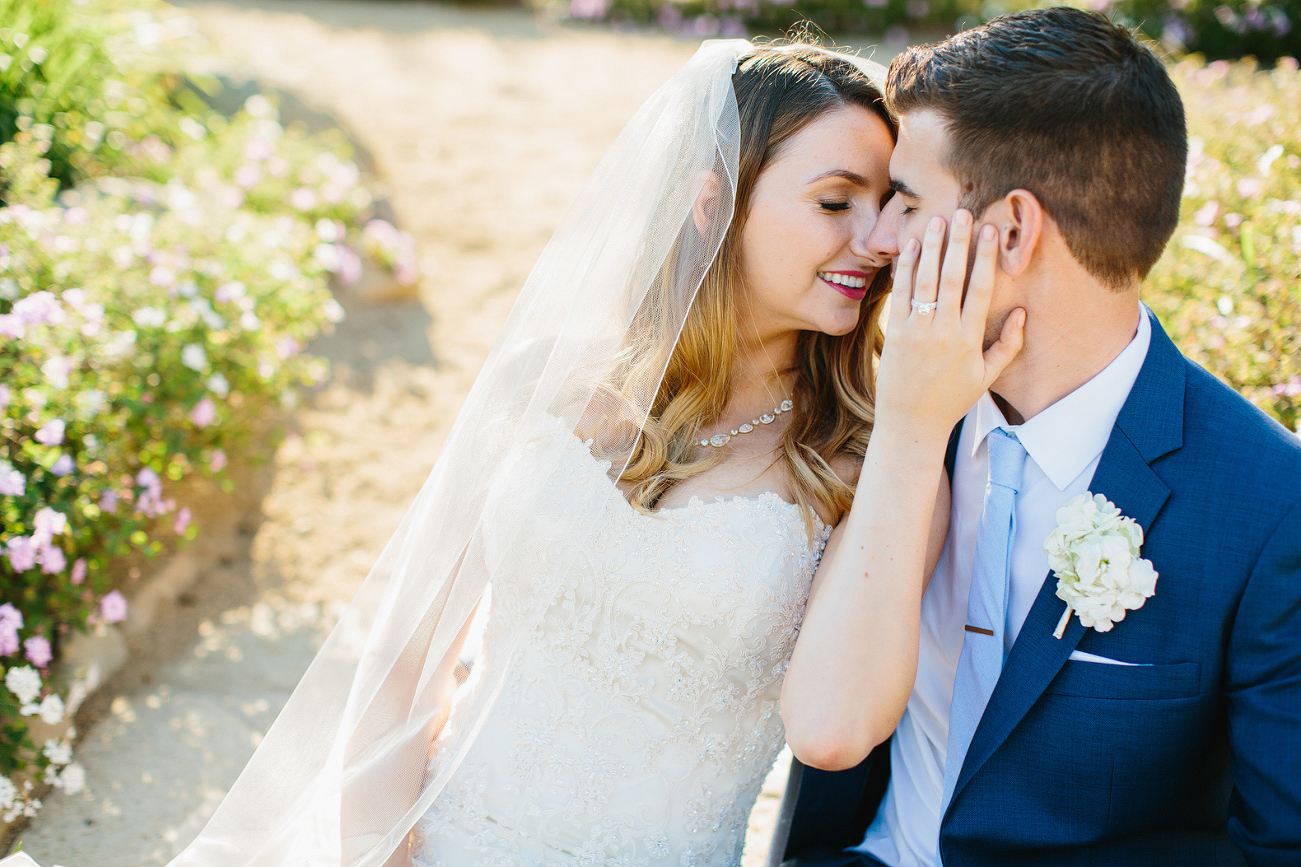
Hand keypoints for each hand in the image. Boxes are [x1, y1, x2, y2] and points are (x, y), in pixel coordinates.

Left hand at [874, 210, 1024, 432]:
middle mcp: (943, 332)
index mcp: (969, 339)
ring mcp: (916, 331)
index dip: (985, 258)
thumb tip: (1022, 313)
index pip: (980, 290)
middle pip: (952, 278)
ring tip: (936, 220)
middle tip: (963, 212)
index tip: (990, 231)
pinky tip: (910, 246)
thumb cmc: (951, 400)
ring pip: (924, 281)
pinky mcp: (896, 333)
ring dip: (930, 248)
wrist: (911, 423)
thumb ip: (1007, 345)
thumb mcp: (986, 377)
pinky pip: (901, 294)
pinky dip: (905, 269)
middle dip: (958, 243)